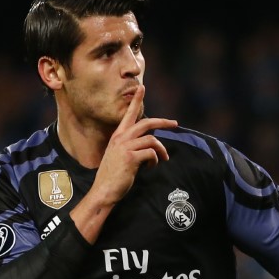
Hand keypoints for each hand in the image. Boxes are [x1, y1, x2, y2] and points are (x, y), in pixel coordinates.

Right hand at [93, 85, 177, 204]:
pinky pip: (151, 153)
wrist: (104, 191)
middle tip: (174, 124)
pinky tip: (151, 166)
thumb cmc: (113, 176)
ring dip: (161, 150)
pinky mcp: (130, 158)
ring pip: (152, 140)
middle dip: (163, 122)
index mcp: (117, 136)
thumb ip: (131, 146)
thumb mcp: (119, 156)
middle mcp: (120, 138)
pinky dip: (155, 160)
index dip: (136, 100)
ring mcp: (125, 147)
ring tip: (162, 159)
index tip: (142, 87)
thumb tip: (149, 145)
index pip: (129, 114)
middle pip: (146, 123)